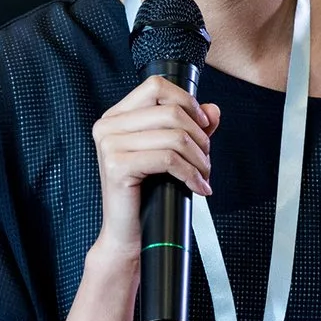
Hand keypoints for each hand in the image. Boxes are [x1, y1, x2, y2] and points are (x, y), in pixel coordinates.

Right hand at [91, 76, 220, 253]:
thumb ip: (191, 127)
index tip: (203, 125)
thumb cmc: (148, 195)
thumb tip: (213, 110)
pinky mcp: (117, 166)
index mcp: (116, 117)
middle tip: (205, 161)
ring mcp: (109, 145)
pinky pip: (168, 159)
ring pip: (174, 136)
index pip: (156, 86)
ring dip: (199, 159)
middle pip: (170, 111)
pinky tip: (197, 187)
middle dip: (199, 137)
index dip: (186, 101)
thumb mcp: (172, 153)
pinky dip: (191, 174)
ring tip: (203, 176)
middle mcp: (108, 126)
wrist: (128, 234)